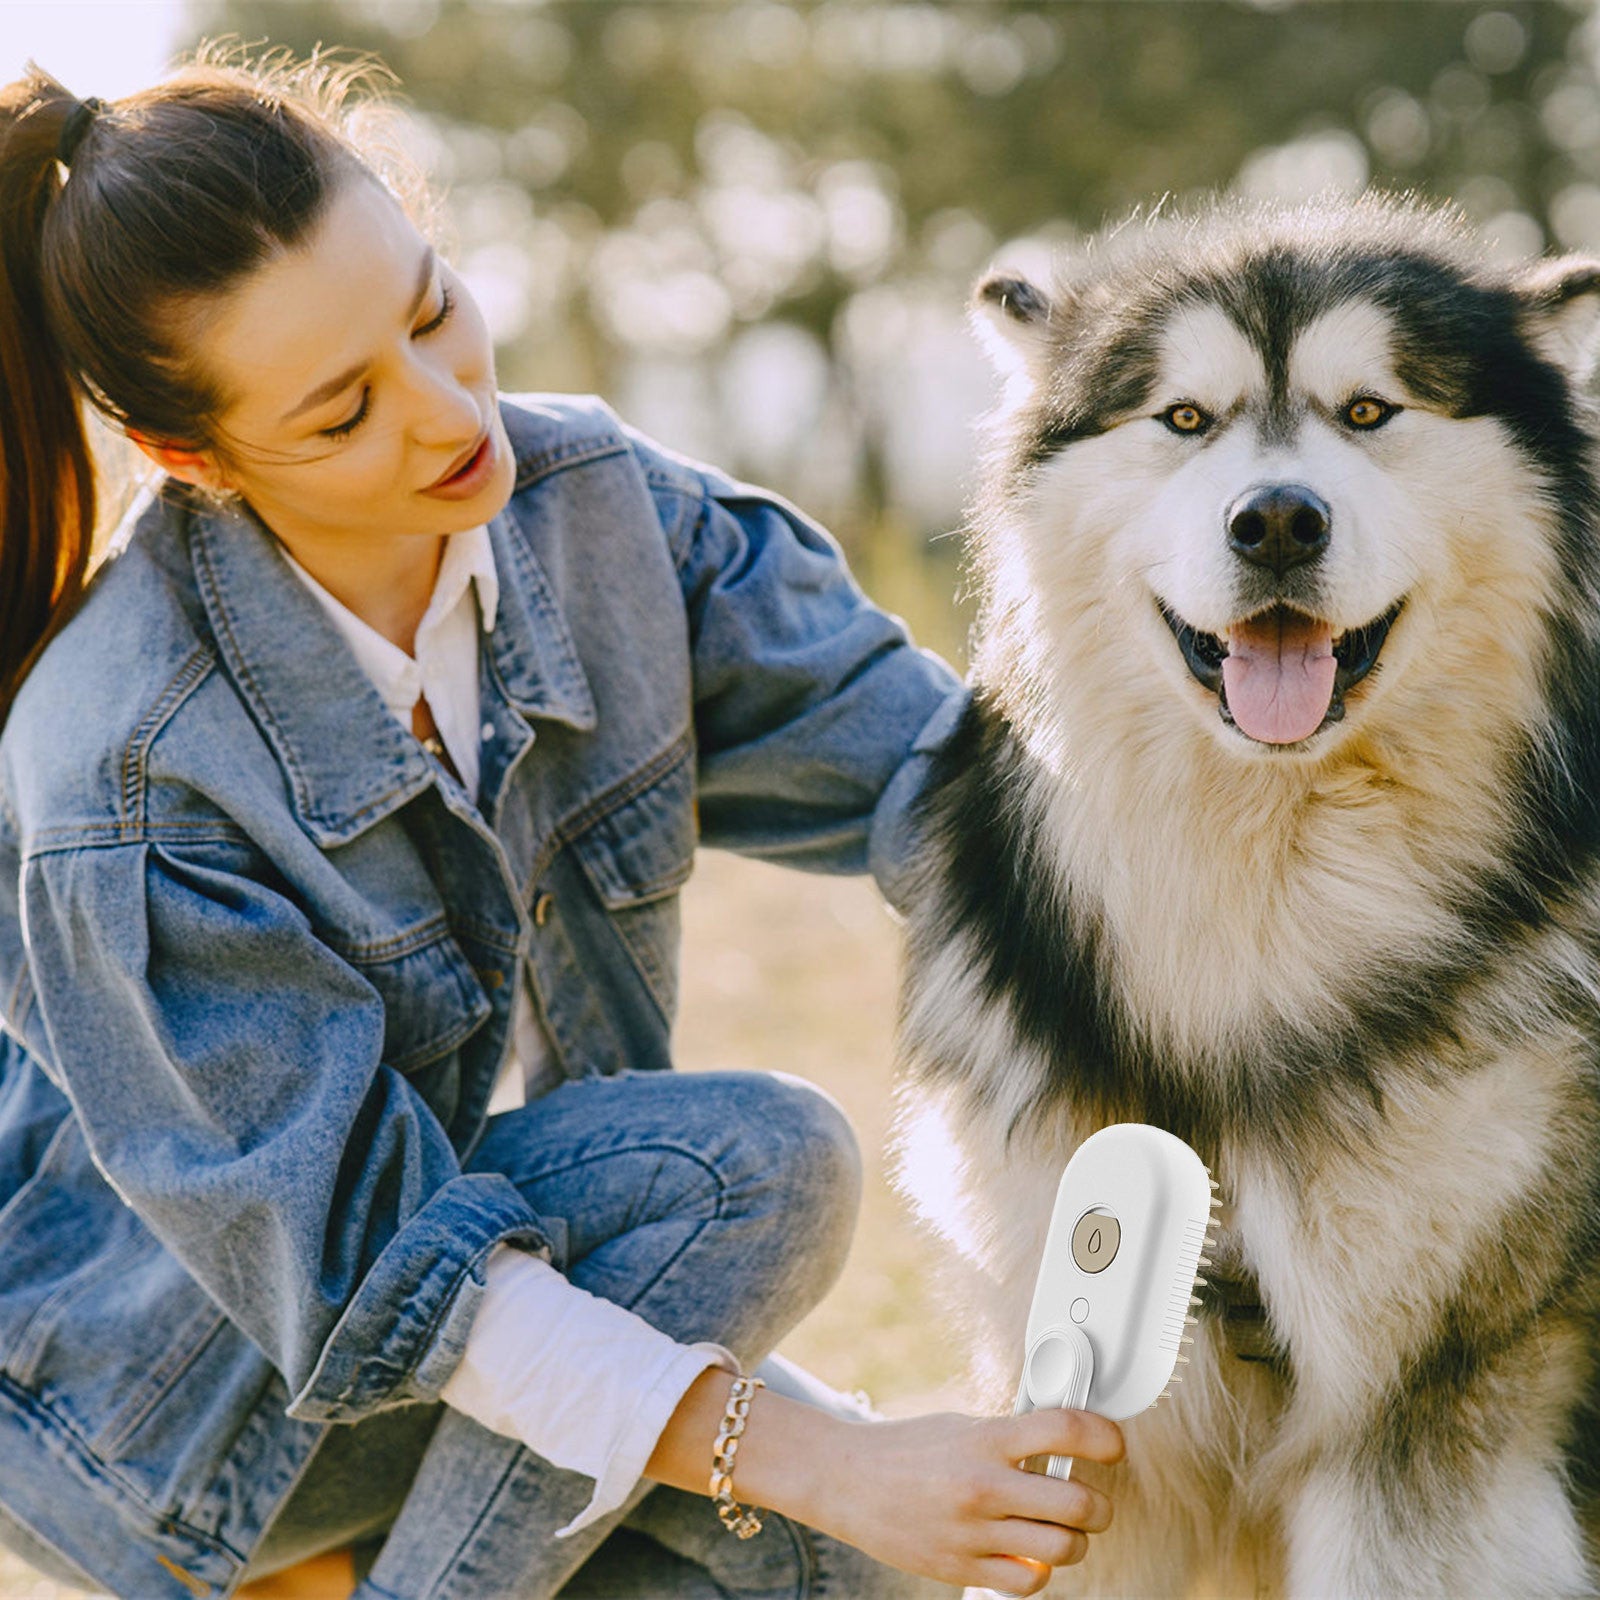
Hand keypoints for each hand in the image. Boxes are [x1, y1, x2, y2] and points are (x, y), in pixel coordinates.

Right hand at [803, 1404, 1123, 1595]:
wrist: (846, 1480)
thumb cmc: (905, 1448)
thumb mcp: (960, 1426)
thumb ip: (1010, 1439)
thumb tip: (1063, 1445)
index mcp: (985, 1438)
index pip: (1065, 1430)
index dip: (1104, 1436)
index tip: (1113, 1444)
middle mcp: (983, 1485)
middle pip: (1078, 1503)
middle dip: (1099, 1505)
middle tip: (1092, 1500)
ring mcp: (974, 1532)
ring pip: (1063, 1549)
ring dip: (1074, 1541)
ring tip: (1061, 1529)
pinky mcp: (962, 1569)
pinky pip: (1028, 1582)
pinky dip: (1039, 1571)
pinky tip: (1028, 1553)